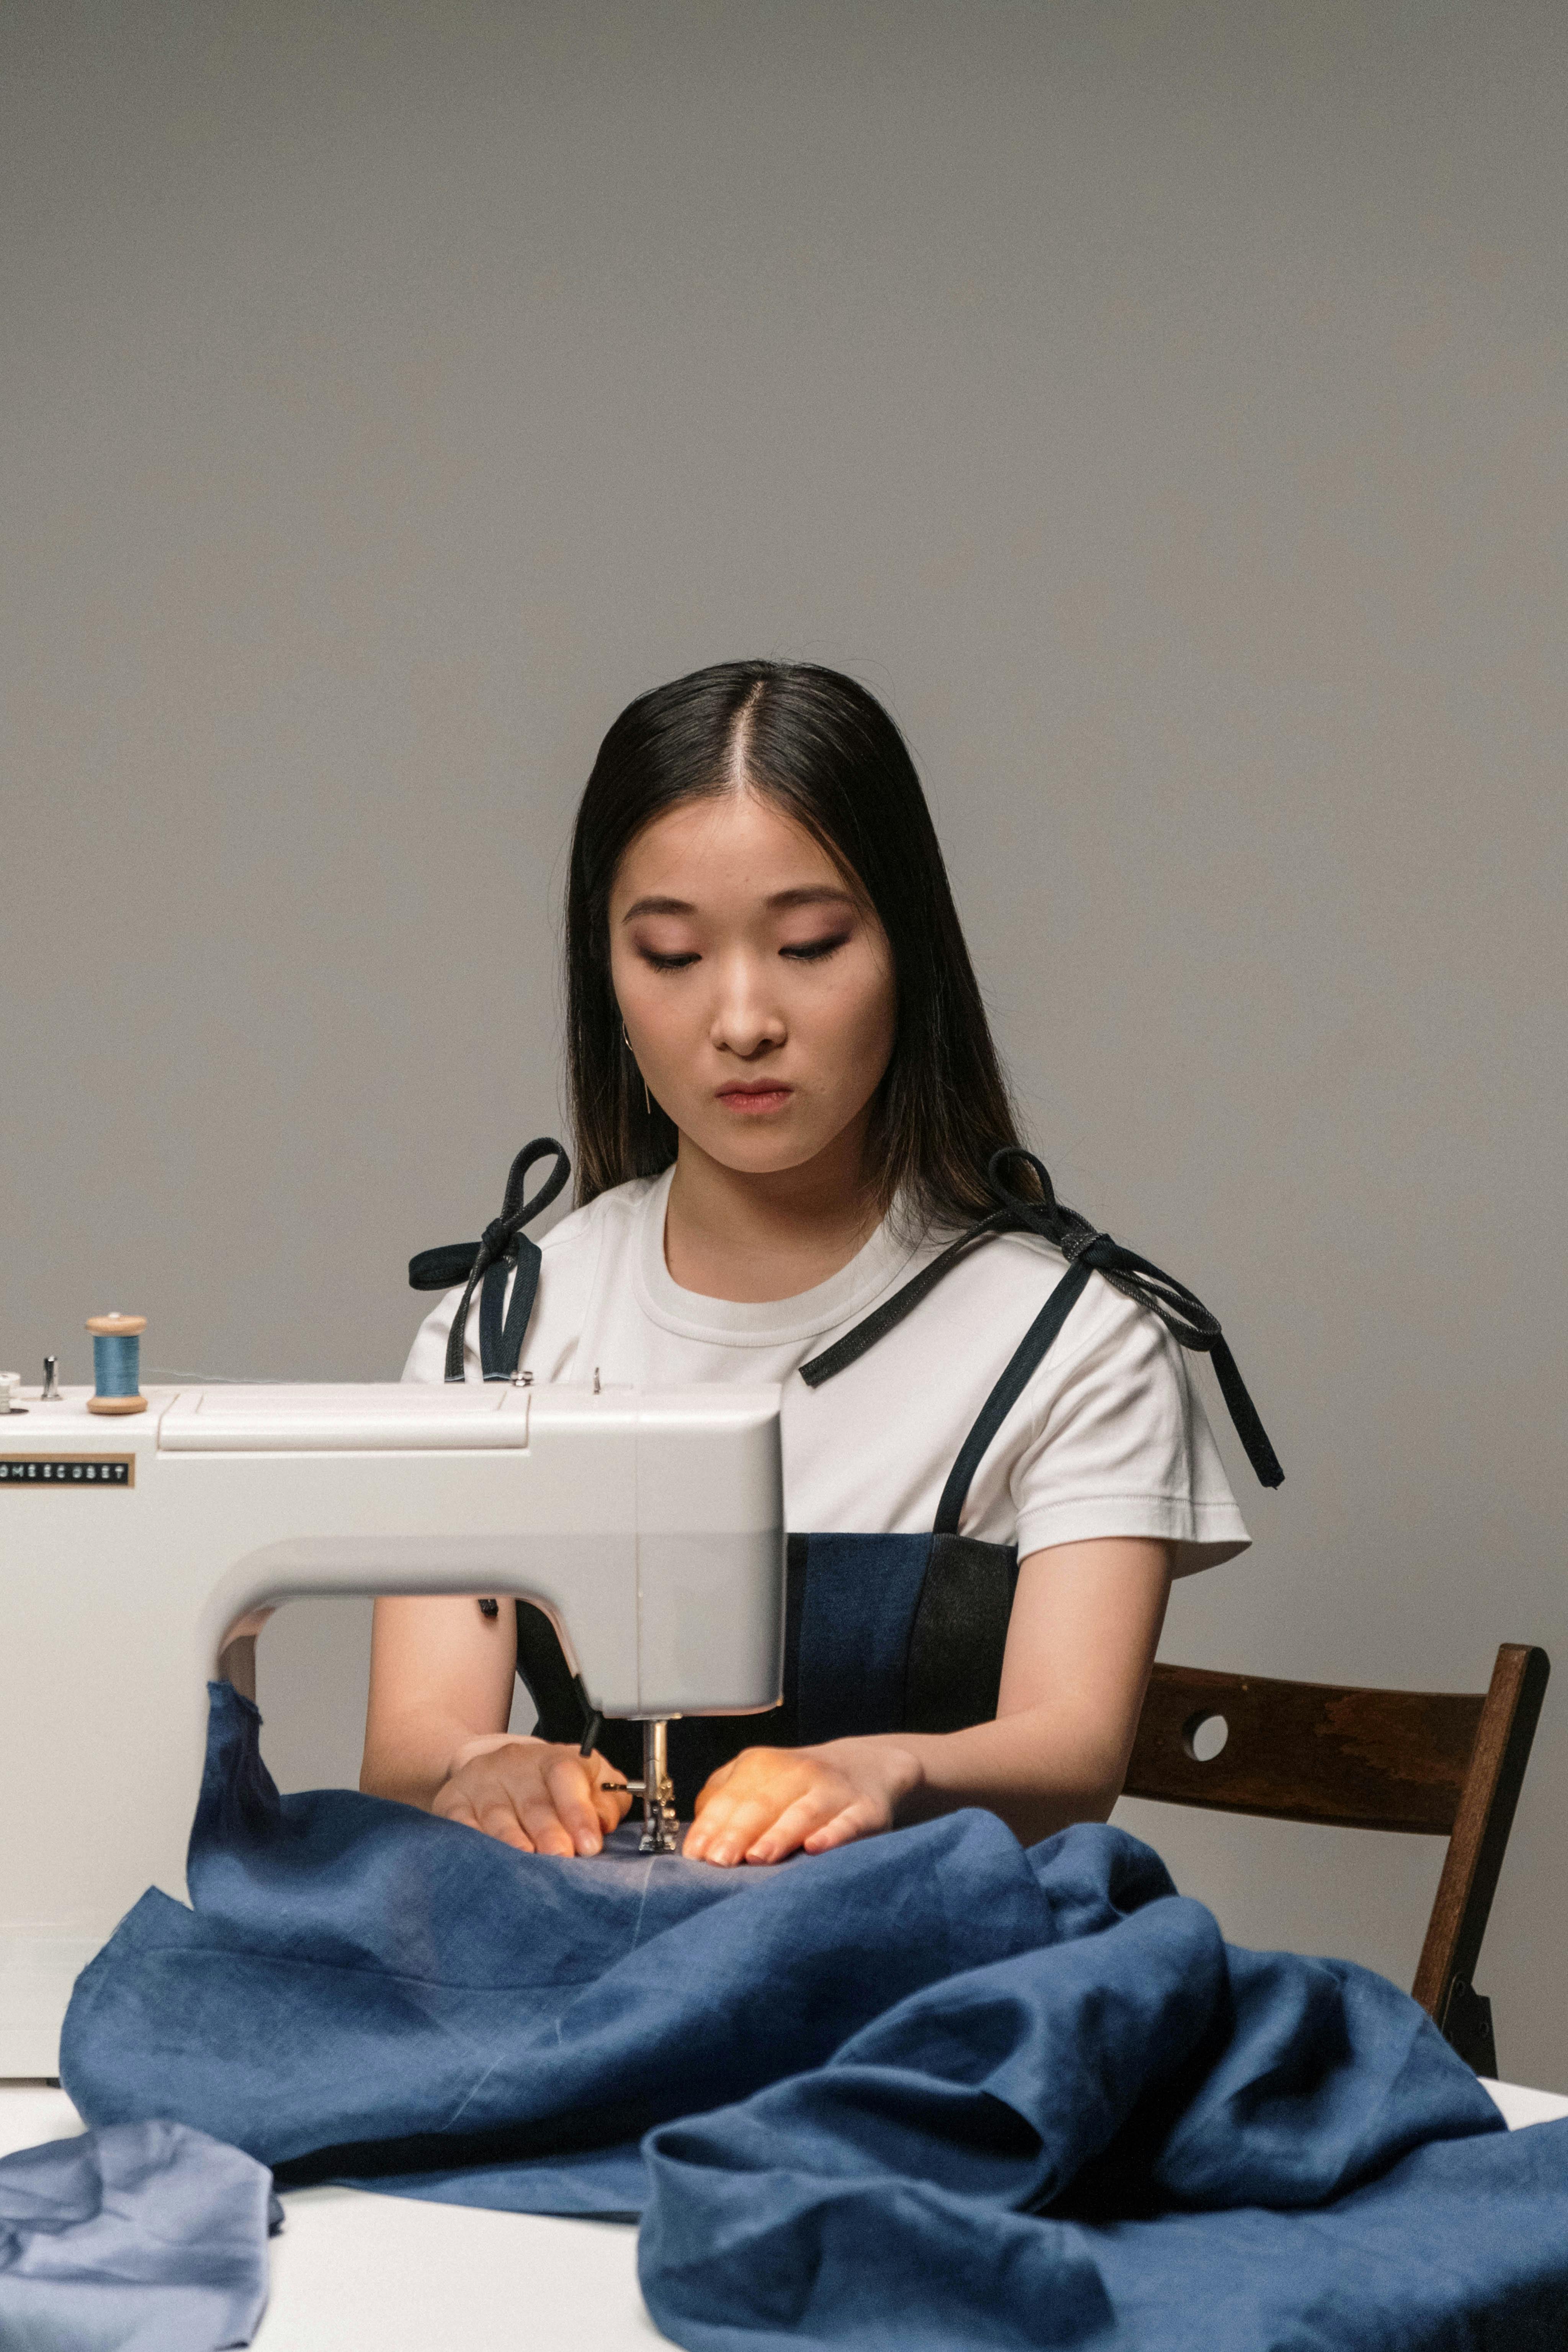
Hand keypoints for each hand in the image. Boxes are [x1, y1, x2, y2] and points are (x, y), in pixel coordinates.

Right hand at [431, 1736, 632, 1856]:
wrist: (499, 1769)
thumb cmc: (553, 1785)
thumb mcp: (589, 1782)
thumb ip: (606, 1801)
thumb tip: (604, 1825)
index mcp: (553, 1759)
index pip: (566, 1776)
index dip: (578, 1811)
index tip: (590, 1845)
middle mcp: (515, 1765)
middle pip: (532, 1801)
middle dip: (548, 1833)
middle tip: (561, 1858)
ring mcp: (481, 1782)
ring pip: (496, 1814)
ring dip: (511, 1841)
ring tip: (524, 1862)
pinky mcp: (453, 1801)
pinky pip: (460, 1823)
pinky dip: (471, 1842)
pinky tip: (483, 1861)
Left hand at [682, 1738, 921, 1867]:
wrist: (866, 1769)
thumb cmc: (797, 1788)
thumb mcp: (757, 1783)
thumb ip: (723, 1803)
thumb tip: (694, 1841)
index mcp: (761, 1765)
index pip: (729, 1797)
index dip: (710, 1827)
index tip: (696, 1855)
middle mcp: (796, 1773)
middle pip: (761, 1804)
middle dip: (737, 1833)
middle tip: (719, 1861)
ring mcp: (832, 1791)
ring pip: (802, 1812)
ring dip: (779, 1834)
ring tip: (758, 1856)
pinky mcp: (865, 1811)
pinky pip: (848, 1823)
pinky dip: (833, 1835)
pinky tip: (816, 1847)